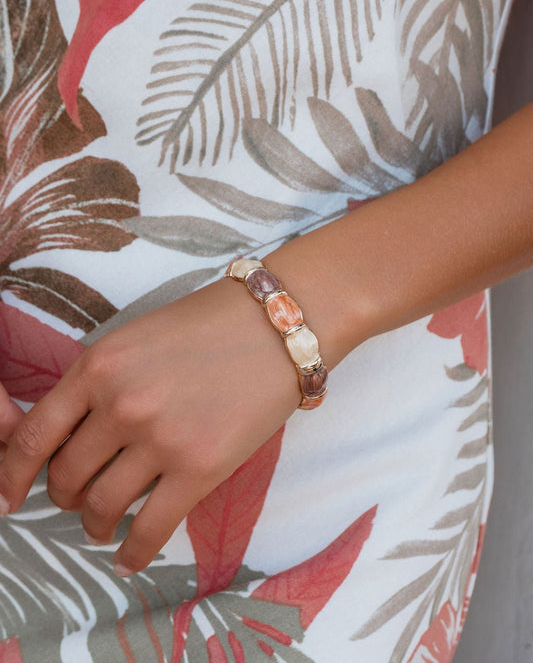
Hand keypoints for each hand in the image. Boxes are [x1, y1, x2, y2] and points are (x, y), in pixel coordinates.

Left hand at [0, 277, 300, 574]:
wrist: (278, 324)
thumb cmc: (210, 324)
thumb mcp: (136, 338)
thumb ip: (99, 382)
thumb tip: (73, 435)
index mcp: (98, 366)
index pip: (34, 436)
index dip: (12, 475)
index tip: (9, 497)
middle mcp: (121, 404)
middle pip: (66, 477)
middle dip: (64, 497)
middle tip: (76, 500)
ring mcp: (160, 438)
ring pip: (102, 507)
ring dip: (95, 525)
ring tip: (102, 527)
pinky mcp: (200, 468)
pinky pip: (150, 529)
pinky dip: (132, 551)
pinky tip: (129, 556)